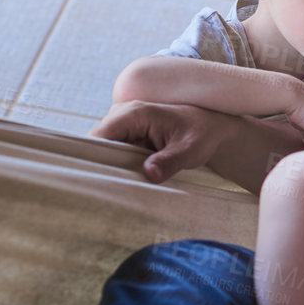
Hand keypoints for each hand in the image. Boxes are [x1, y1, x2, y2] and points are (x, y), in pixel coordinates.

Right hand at [89, 101, 226, 183]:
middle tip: (111, 190)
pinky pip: (112, 151)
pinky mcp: (125, 134)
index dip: (94, 158)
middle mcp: (122, 115)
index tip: (99, 182)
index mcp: (134, 114)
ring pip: (102, 149)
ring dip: (110, 167)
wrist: (209, 126)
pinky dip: (117, 166)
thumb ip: (170, 162)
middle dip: (102, 166)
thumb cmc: (201, 134)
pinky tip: (127, 180)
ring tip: (120, 186)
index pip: (98, 136)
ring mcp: (122, 124)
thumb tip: (150, 174)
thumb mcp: (190, 150)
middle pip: (96, 144)